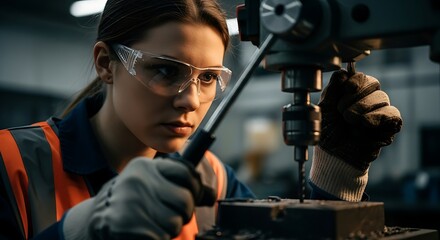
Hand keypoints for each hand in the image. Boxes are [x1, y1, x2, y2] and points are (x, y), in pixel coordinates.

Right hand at [63, 157, 215, 239]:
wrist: (96, 218)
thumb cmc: (132, 198)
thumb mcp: (152, 182)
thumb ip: (180, 183)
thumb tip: (211, 195)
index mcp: (146, 168)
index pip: (186, 172)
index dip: (196, 187)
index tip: (194, 194)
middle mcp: (138, 181)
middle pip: (184, 200)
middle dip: (183, 211)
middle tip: (170, 213)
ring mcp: (131, 204)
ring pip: (175, 221)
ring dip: (170, 227)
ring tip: (154, 221)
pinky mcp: (127, 226)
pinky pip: (161, 236)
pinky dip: (158, 237)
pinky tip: (146, 230)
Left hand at [318, 69, 402, 170]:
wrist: (333, 156)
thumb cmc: (327, 134)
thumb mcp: (324, 109)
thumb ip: (332, 89)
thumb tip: (342, 71)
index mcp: (352, 94)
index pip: (361, 77)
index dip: (356, 80)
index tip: (347, 88)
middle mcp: (367, 100)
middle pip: (373, 83)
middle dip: (356, 96)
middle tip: (342, 112)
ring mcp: (379, 112)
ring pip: (382, 97)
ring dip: (363, 108)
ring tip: (349, 121)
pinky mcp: (389, 126)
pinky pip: (393, 113)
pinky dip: (378, 116)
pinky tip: (365, 124)